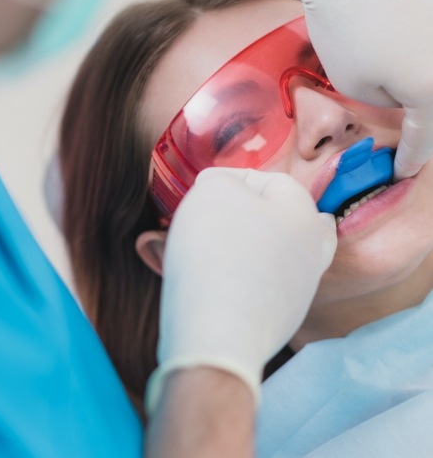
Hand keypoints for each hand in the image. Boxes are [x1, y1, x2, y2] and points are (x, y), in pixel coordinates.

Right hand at [146, 167, 336, 412]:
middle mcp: (312, 253)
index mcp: (305, 215)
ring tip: (204, 248)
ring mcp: (298, 291)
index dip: (232, 179)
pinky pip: (257, 288)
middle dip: (248, 215)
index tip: (201, 191)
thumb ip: (220, 180)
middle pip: (284, 221)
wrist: (218, 335)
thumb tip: (222, 190)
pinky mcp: (278, 322)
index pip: (272, 181)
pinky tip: (210, 280)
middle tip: (218, 218)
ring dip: (241, 247)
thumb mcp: (213, 191)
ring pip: (272, 255)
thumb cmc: (218, 252)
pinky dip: (237, 279)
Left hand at [230, 0, 432, 179]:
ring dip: (424, 93)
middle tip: (412, 140)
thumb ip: (384, 100)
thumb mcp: (354, 83)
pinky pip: (432, 44)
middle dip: (426, 129)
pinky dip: (422, 58)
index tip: (401, 170)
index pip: (424, 140)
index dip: (410, 159)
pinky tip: (405, 51)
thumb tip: (399, 92)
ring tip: (407, 96)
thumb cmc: (345, 24)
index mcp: (432, 91)